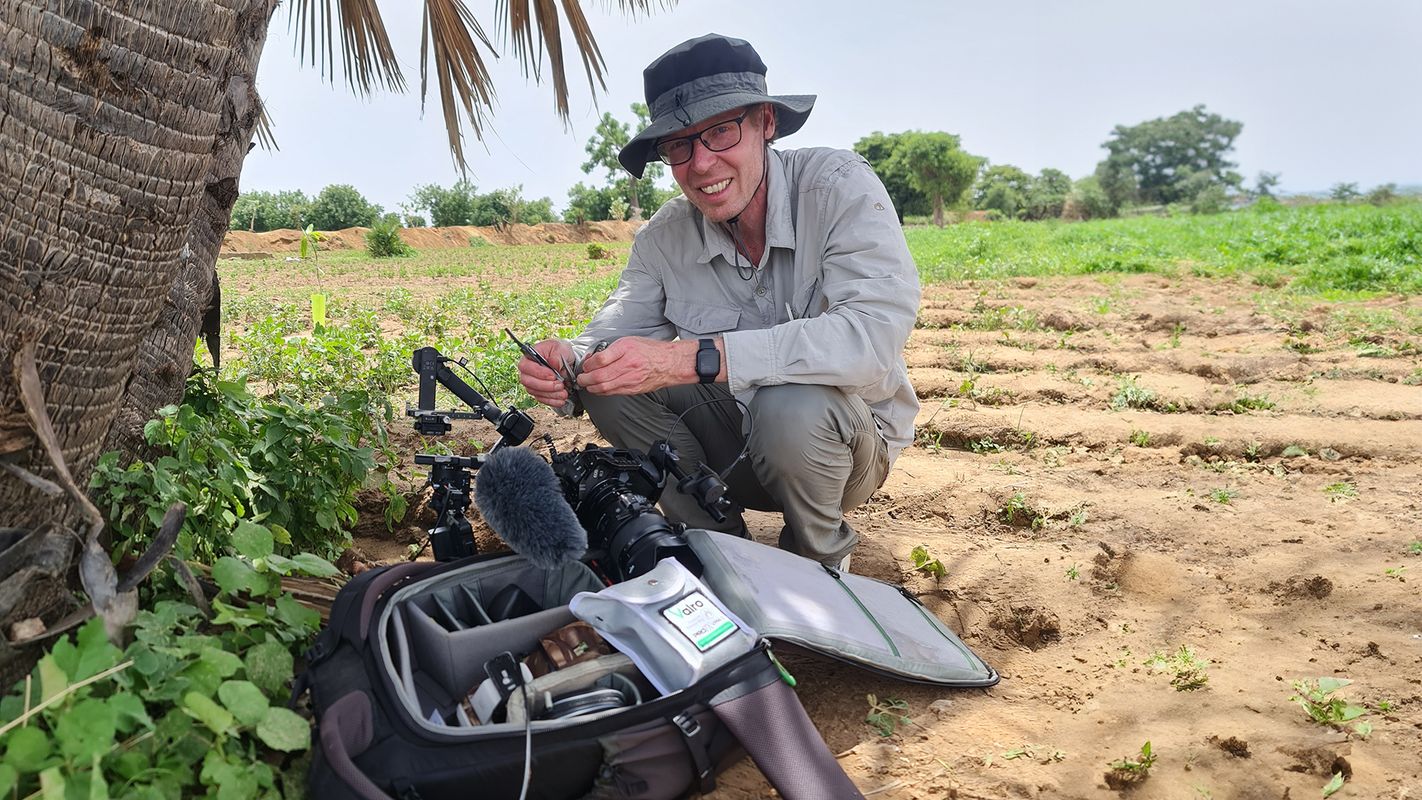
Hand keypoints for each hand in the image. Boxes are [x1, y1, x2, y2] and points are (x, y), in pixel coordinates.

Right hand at [516, 338, 574, 407]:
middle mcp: (527, 371)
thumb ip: (557, 355)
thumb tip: (553, 363)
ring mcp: (532, 382)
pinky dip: (552, 401)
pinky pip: (541, 399)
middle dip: (546, 386)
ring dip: (550, 394)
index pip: (525, 366)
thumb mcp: (561, 348)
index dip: (538, 373)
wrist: (566, 361)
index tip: (553, 375)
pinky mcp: (538, 391)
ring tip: (564, 393)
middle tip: (560, 385)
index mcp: (529, 357)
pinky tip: (561, 400)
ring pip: (535, 392)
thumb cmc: (560, 351)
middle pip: (528, 382)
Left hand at [578, 337, 695, 395]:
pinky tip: (599, 388)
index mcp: (626, 349)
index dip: (588, 364)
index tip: (585, 365)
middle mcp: (628, 365)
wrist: (669, 363)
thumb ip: (611, 349)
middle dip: (585, 379)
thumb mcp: (629, 342)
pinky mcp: (633, 389)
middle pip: (599, 376)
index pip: (600, 359)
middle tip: (581, 378)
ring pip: (604, 387)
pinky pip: (613, 392)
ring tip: (587, 384)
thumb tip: (594, 358)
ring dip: (591, 387)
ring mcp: (631, 379)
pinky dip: (602, 391)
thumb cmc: (650, 351)